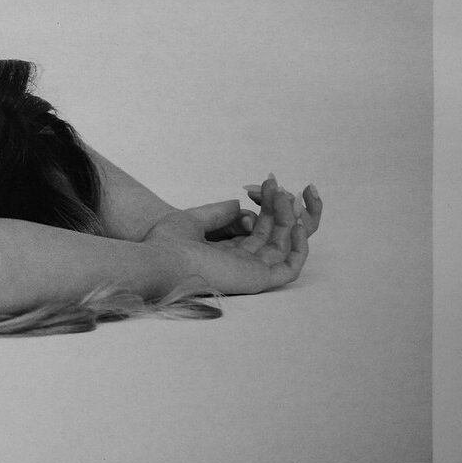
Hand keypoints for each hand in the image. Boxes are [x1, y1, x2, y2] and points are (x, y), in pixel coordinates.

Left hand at [139, 176, 309, 295]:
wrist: (162, 260)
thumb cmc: (168, 244)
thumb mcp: (192, 220)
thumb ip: (217, 213)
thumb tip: (239, 203)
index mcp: (225, 253)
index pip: (257, 229)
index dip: (265, 207)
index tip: (267, 183)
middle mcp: (241, 263)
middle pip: (273, 235)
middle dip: (279, 208)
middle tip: (275, 183)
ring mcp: (251, 272)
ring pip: (283, 245)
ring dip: (288, 218)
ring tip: (283, 194)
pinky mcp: (259, 279)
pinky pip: (291, 266)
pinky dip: (299, 246)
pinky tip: (296, 222)